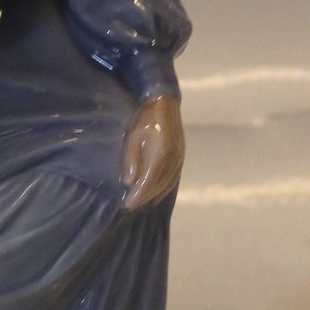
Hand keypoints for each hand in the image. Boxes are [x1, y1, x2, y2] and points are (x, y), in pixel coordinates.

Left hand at [122, 93, 184, 210]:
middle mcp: (174, 158)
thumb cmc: (146, 118)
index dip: (139, 194)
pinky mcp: (182, 157)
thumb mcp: (134, 136)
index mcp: (161, 152)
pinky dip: (164, 188)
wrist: (165, 104)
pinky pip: (174, 178)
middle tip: (131, 205)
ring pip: (167, 183)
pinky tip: (155, 194)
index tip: (128, 204)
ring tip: (140, 202)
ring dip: (154, 194)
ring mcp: (180, 158)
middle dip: (144, 197)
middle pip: (159, 184)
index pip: (149, 180)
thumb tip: (130, 182)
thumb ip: (132, 159)